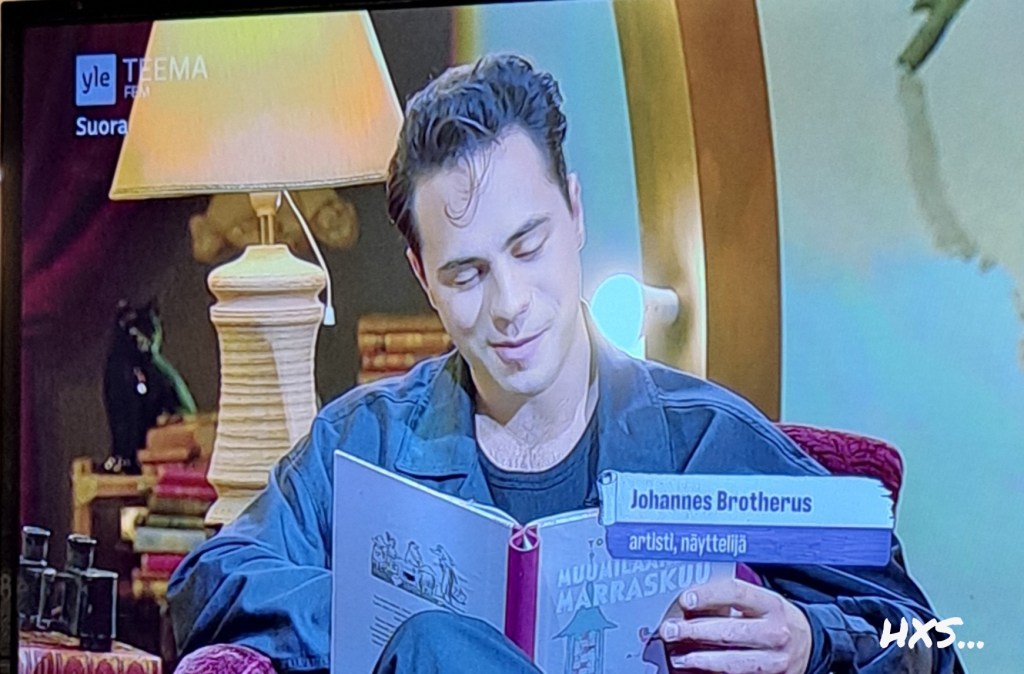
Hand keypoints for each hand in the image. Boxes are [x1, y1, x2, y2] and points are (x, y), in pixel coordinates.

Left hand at [658, 578, 811, 673]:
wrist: (809, 643)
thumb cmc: (775, 618)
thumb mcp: (760, 602)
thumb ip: (730, 601)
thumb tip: (689, 604)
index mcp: (772, 605)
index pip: (736, 593)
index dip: (708, 595)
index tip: (685, 599)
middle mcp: (776, 633)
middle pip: (731, 631)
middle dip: (695, 631)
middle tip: (670, 630)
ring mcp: (776, 661)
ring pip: (734, 662)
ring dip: (701, 660)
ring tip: (679, 657)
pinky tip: (697, 670)